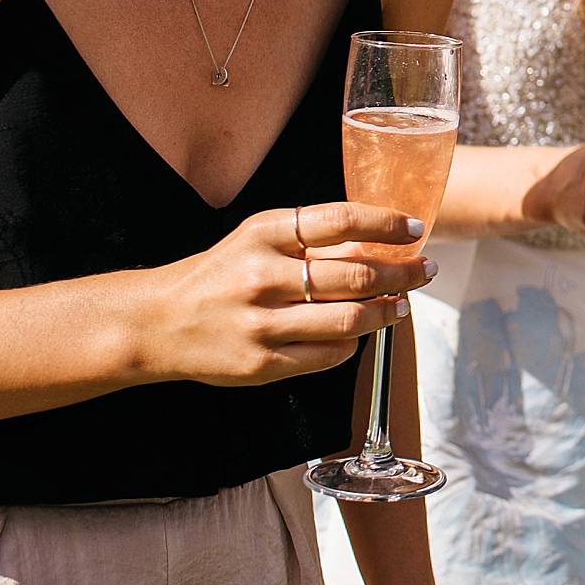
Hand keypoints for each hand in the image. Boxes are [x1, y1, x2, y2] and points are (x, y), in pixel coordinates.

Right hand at [151, 203, 431, 390]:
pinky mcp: (265, 363)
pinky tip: (360, 335)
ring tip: (402, 306)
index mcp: (262, 234)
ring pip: (349, 320)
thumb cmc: (217, 277)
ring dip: (387, 313)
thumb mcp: (252, 241)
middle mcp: (264, 275)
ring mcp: (264, 323)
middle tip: (424, 272)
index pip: (339, 221)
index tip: (413, 230)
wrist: (159, 323)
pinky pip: (329, 355)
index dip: (384, 225)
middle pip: (354, 275)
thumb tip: (372, 243)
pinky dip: (353, 344)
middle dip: (401, 274)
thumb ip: (304, 238)